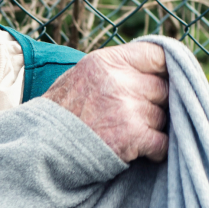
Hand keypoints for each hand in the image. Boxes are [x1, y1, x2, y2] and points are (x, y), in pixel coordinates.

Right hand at [42, 42, 169, 162]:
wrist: (42, 147)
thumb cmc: (62, 114)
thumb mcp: (82, 76)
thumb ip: (116, 69)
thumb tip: (154, 69)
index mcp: (106, 61)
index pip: (157, 55)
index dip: (166, 70)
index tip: (166, 81)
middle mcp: (118, 80)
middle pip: (163, 88)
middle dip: (157, 104)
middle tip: (143, 116)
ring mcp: (127, 107)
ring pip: (163, 116)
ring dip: (153, 128)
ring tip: (131, 135)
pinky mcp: (132, 135)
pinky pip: (163, 142)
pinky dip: (157, 150)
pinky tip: (143, 152)